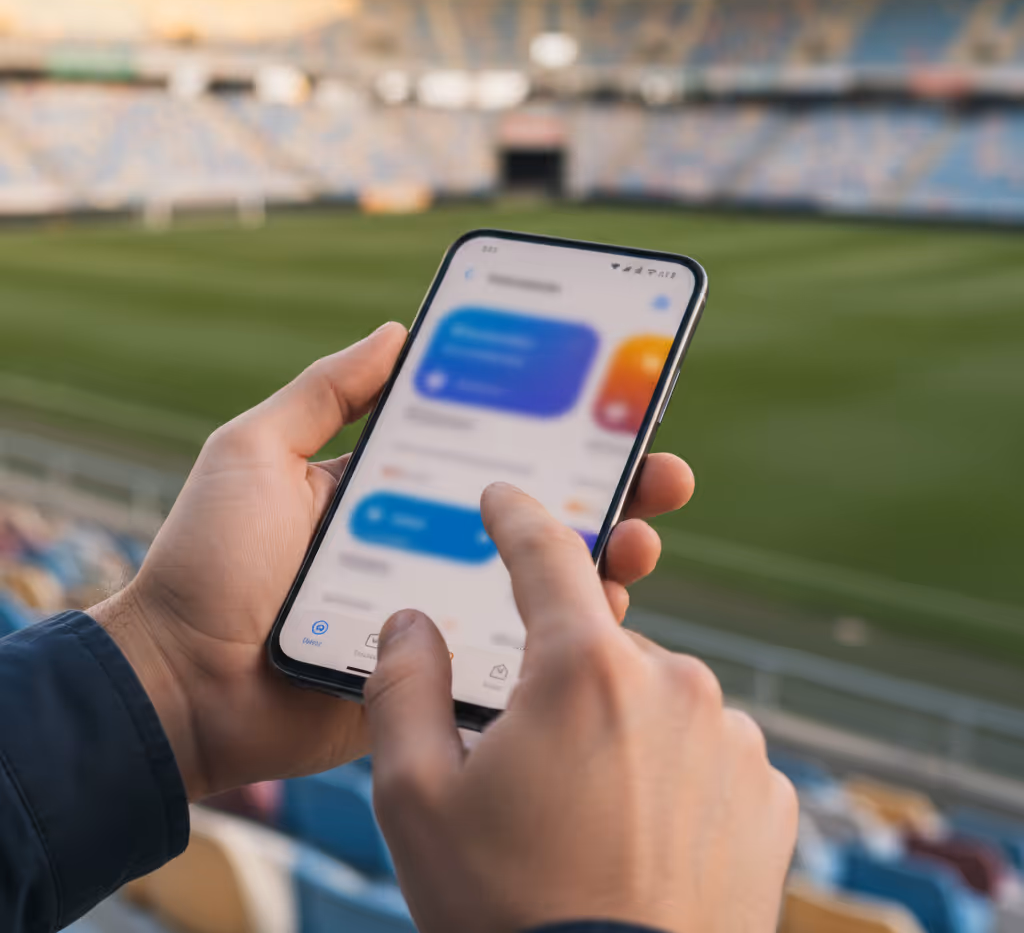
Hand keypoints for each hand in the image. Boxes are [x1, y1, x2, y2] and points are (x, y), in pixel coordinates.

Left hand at [90, 324, 695, 800]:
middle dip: (608, 490)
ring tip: (641, 538)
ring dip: (605, 557)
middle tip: (661, 472)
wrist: (179, 684)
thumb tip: (399, 330)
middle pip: (536, 514)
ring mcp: (441, 611)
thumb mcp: (255, 452)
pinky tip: (607, 612)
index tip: (610, 404)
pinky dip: (565, 633)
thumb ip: (326, 392)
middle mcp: (430, 544)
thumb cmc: (208, 561)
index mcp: (396, 491)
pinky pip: (517, 652)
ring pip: (543, 583)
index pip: (492, 452)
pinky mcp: (441, 675)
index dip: (553, 430)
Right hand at [366, 484, 796, 932]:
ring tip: (586, 817)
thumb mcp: (417, 801)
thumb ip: (403, 689)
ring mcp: (729, 737)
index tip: (502, 497)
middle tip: (529, 764)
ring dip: (616, 729)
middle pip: (597, 646)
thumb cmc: (508, 913)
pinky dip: (670, 771)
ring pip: (652, 698)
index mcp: (583, 671)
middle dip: (559, 681)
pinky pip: (704, 749)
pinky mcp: (767, 792)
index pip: (546, 556)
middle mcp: (672, 683)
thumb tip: (409, 623)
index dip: (517, 517)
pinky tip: (641, 836)